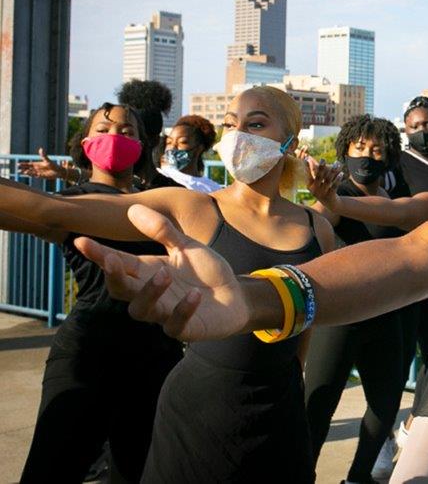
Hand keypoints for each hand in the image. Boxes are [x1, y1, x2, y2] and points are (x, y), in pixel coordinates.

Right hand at [17, 148, 70, 180]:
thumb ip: (43, 156)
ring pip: (31, 172)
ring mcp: (39, 172)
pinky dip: (31, 175)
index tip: (18, 164)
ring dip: (26, 172)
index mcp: (38, 164)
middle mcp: (38, 168)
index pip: (29, 164)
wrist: (59, 171)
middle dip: (23, 169)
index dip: (24, 164)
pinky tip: (28, 174)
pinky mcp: (41, 176)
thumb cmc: (54, 165)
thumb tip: (41, 149)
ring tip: (21, 172)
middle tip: (18, 169)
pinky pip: (35, 176)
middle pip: (29, 168)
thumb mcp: (47, 160)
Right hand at [75, 204, 250, 340]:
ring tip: (165, 274)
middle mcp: (150, 294)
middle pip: (120, 290)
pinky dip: (183, 310)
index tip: (80, 241)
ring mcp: (164, 313)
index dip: (98, 254)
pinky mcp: (183, 328)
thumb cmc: (206, 272)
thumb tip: (133, 208)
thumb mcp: (187, 247)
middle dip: (113, 276)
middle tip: (112, 260)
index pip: (117, 263)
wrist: (236, 296)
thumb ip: (163, 231)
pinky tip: (195, 296)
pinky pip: (175, 324)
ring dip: (149, 292)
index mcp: (147, 271)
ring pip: (141, 310)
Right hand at [305, 157, 342, 204]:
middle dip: (321, 167)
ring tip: (336, 164)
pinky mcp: (330, 196)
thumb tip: (308, 158)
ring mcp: (322, 193)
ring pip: (328, 180)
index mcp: (310, 185)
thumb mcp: (317, 182)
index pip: (308, 174)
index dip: (307, 166)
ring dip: (332, 171)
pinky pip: (334, 186)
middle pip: (318, 177)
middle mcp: (315, 190)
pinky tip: (342, 173)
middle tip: (323, 159)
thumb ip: (314, 172)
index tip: (307, 158)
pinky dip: (338, 179)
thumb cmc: (323, 189)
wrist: (330, 204)